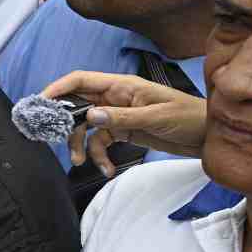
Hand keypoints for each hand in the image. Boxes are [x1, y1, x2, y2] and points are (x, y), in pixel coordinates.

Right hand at [42, 70, 206, 172]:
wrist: (209, 136)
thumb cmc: (189, 117)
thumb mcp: (156, 117)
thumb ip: (122, 117)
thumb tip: (90, 117)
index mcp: (122, 86)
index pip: (82, 80)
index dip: (59, 88)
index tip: (42, 102)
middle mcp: (116, 98)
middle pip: (78, 106)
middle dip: (64, 122)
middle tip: (53, 138)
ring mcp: (118, 116)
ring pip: (86, 128)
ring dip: (80, 145)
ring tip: (80, 162)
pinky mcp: (124, 132)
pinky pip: (101, 143)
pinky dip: (100, 157)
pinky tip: (106, 170)